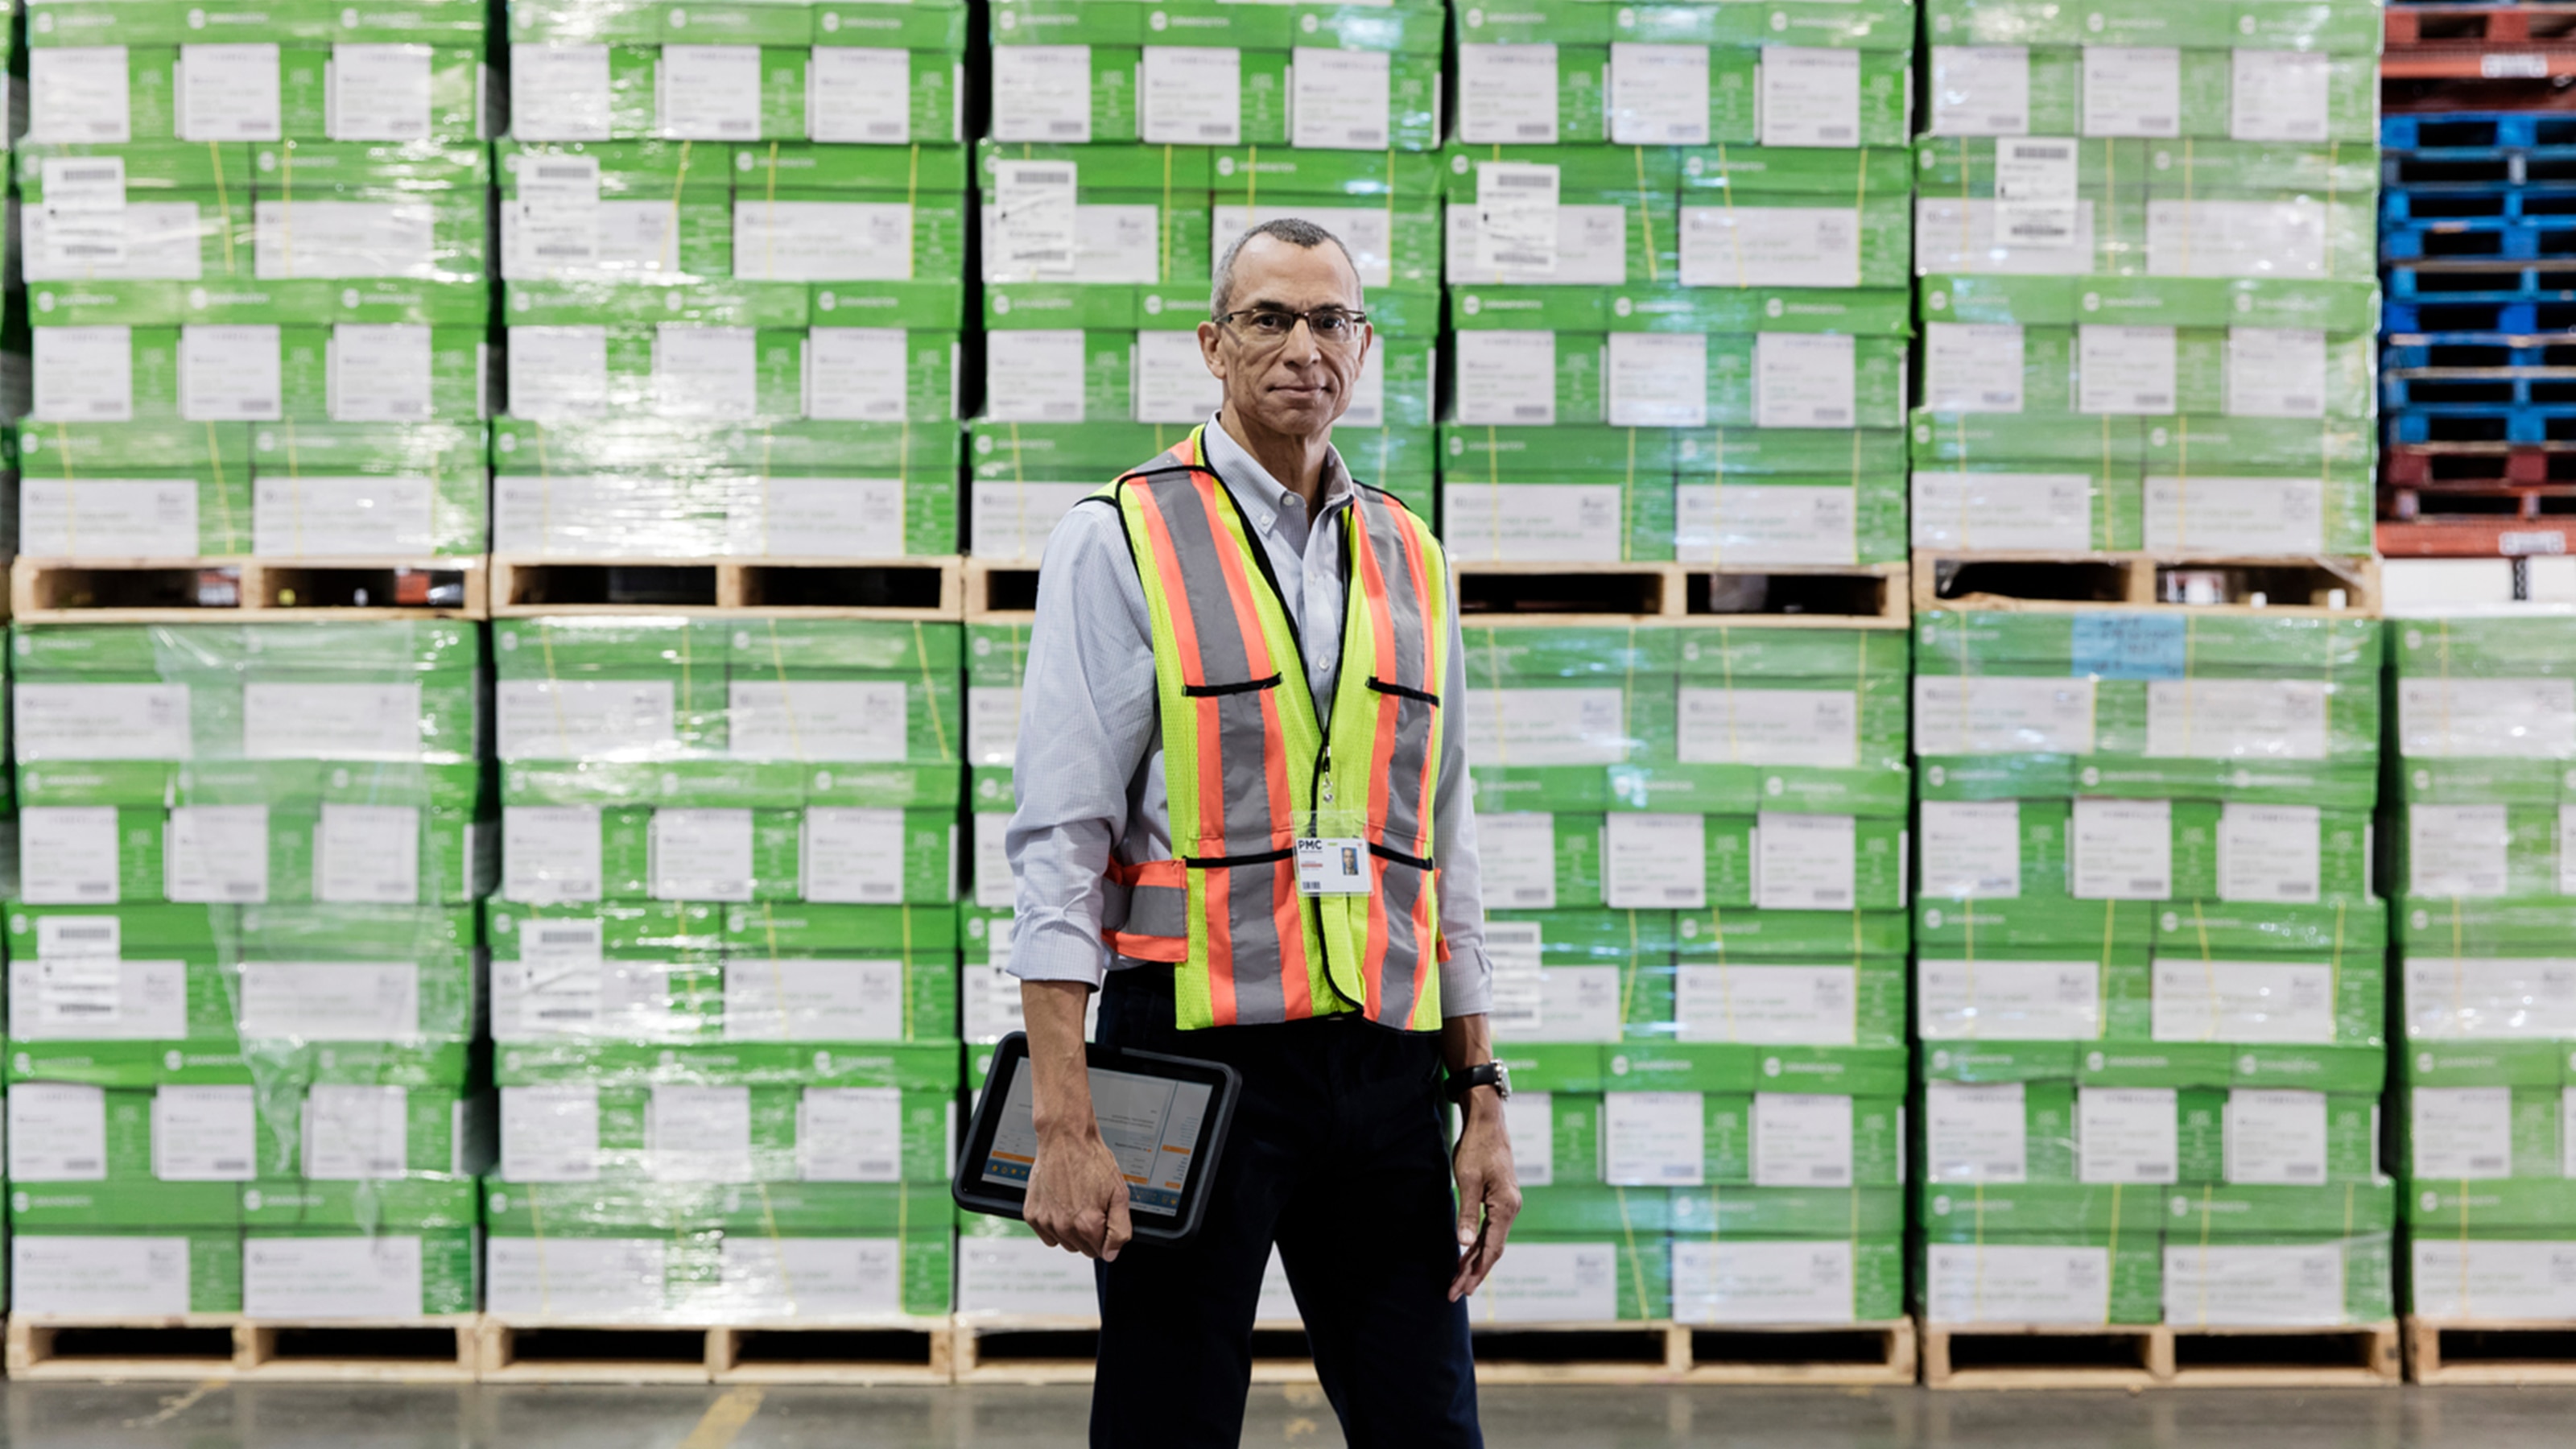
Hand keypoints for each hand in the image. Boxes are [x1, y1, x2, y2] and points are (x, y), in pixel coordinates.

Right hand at [1026, 1130, 1134, 1261]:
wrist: (1065, 1139)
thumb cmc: (1091, 1160)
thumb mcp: (1119, 1193)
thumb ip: (1120, 1229)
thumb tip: (1112, 1254)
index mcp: (1088, 1223)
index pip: (1101, 1251)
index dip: (1106, 1235)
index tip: (1103, 1218)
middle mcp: (1064, 1226)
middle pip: (1082, 1249)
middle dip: (1089, 1233)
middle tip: (1090, 1206)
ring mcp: (1046, 1221)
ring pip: (1064, 1243)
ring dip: (1071, 1230)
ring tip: (1075, 1203)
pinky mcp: (1032, 1215)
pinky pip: (1046, 1235)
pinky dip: (1054, 1225)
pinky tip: (1061, 1204)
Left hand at [1446, 1092, 1519, 1301]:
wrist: (1488, 1122)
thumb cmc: (1477, 1148)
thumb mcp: (1468, 1180)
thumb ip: (1466, 1212)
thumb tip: (1463, 1243)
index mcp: (1505, 1206)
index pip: (1491, 1248)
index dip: (1476, 1271)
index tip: (1461, 1289)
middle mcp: (1511, 1209)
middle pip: (1492, 1249)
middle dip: (1473, 1272)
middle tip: (1455, 1293)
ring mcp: (1506, 1204)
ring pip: (1491, 1240)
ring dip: (1475, 1261)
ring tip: (1459, 1280)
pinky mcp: (1500, 1199)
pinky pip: (1490, 1228)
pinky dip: (1478, 1244)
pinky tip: (1467, 1253)